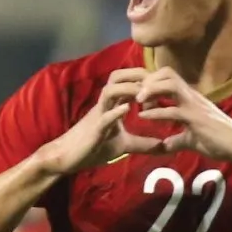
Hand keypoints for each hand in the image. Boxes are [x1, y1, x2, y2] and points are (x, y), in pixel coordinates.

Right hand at [37, 68, 163, 174]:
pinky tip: (128, 109)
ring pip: (109, 91)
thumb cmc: (94, 147)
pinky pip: (104, 117)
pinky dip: (116, 111)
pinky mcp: (94, 130)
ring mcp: (98, 116)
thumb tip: (163, 147)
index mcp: (112, 105)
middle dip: (137, 74)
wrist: (68, 157)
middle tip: (155, 84)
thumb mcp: (123, 145)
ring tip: (144, 96)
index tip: (161, 87)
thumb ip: (142, 144)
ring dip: (127, 89)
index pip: (127, 81)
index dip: (145, 79)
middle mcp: (105, 105)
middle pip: (117, 77)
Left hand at [136, 67, 231, 162]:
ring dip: (151, 90)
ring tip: (137, 100)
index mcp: (190, 99)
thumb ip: (178, 139)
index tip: (138, 96)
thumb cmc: (220, 142)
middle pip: (167, 73)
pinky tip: (143, 116)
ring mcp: (194, 106)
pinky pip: (173, 111)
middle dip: (147, 80)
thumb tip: (166, 145)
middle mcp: (191, 97)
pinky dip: (156, 112)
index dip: (150, 83)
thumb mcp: (193, 139)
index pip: (168, 78)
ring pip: (170, 84)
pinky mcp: (196, 119)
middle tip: (133, 94)